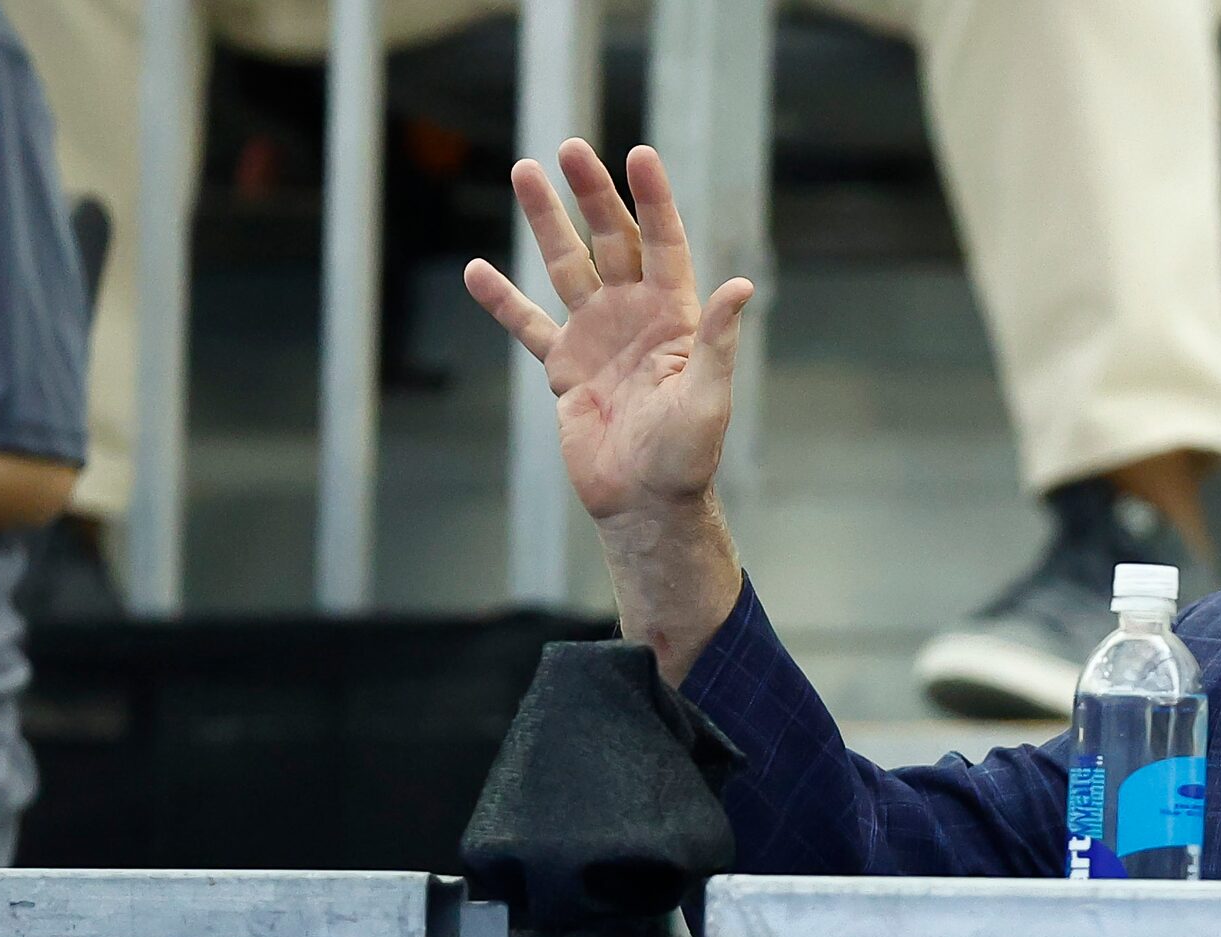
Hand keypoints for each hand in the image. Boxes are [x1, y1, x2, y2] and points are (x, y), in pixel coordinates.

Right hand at [466, 139, 750, 678]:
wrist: (645, 503)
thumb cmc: (686, 457)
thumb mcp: (708, 397)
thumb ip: (717, 341)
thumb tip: (742, 288)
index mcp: (673, 318)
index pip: (664, 244)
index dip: (653, 200)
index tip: (639, 154)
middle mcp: (635, 318)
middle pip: (611, 241)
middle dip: (592, 195)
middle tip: (570, 148)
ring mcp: (597, 339)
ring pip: (567, 267)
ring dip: (545, 223)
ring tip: (524, 171)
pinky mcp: (565, 368)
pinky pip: (529, 325)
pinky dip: (503, 301)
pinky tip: (478, 270)